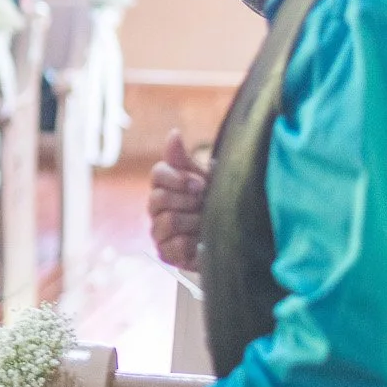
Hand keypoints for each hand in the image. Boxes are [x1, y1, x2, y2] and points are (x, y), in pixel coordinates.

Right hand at [148, 129, 207, 270]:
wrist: (230, 234)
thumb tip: (173, 133)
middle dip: (188, 202)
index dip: (179, 179)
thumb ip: (185, 159)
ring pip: (167, 221)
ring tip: (207, 223)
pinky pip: (174, 245)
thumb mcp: (205, 177)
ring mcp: (158, 230)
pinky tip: (203, 241)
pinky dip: (193, 243)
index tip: (201, 185)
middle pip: (158, 198)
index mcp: (164, 184)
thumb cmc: (215, 201)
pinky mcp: (166, 253)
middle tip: (205, 205)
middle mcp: (156, 207)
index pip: (158, 174)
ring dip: (194, 222)